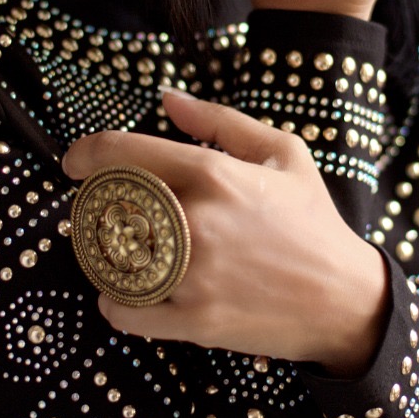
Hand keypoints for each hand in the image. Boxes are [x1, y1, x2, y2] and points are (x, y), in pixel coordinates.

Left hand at [62, 89, 388, 374]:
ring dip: (101, 253)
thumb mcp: (282, 153)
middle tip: (100, 209)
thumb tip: (167, 98)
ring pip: (109, 259)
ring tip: (114, 249)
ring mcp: (192, 274)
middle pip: (109, 205)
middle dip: (95, 205)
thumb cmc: (311, 221)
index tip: (74, 162)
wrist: (343, 298)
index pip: (123, 153)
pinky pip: (122, 311)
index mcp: (215, 173)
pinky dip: (113, 302)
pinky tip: (124, 292)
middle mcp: (196, 221)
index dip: (86, 153)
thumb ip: (220, 121)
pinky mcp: (192, 319)